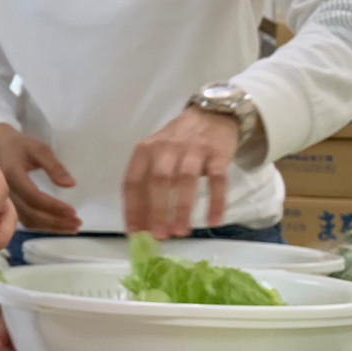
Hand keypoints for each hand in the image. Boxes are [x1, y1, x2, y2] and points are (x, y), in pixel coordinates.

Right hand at [0, 124, 80, 234]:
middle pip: (30, 213)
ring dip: (51, 227)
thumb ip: (54, 166)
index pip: (33, 196)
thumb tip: (71, 185)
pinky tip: (58, 226)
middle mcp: (4, 191)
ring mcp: (3, 200)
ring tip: (73, 228)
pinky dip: (42, 226)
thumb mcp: (38, 149)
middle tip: (77, 223)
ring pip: (27, 221)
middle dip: (56, 221)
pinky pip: (24, 220)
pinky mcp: (6, 205)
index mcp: (11, 175)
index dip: (53, 206)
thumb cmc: (19, 145)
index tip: (73, 211)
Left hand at [123, 107, 238, 238]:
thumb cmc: (178, 142)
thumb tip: (143, 223)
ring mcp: (193, 150)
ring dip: (182, 208)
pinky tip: (214, 221)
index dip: (133, 208)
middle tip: (159, 236)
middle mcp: (166, 148)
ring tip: (181, 232)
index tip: (135, 233)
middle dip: (157, 211)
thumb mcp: (156, 154)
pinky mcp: (218, 154)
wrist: (212, 115)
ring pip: (185, 180)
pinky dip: (216, 202)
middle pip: (158, 181)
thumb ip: (148, 182)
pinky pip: (217, 180)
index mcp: (145, 151)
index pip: (133, 182)